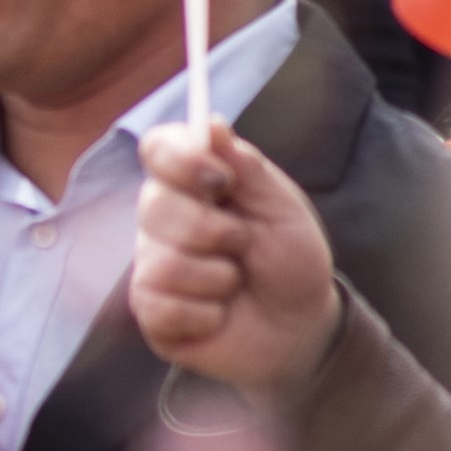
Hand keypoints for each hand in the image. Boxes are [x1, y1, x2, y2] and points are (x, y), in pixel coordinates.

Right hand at [128, 120, 339, 396]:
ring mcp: (151, 263)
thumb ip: (246, 168)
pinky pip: (161, 306)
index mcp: (193, 182)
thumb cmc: (290, 260)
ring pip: (162, 261)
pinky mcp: (151, 310)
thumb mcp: (282, 209)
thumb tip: (210, 123)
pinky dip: (206, 314)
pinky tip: (219, 314)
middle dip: (214, 231)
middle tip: (245, 244)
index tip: (220, 180)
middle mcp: (163, 216)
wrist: (300, 326)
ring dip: (217, 277)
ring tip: (235, 282)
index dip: (181, 159)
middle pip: (154, 205)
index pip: (158, 148)